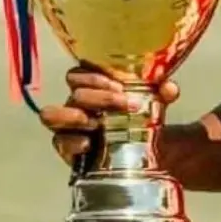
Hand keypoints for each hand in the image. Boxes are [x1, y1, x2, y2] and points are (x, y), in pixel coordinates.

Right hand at [38, 66, 179, 165]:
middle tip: (127, 105)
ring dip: (72, 116)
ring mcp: (67, 126)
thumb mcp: (156, 102)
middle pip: (75, 92)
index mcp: (91, 86)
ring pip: (51, 114)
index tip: (122, 85)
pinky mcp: (66, 148)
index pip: (79, 72)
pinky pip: (58, 142)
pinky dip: (72, 142)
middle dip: (101, 98)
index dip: (96, 76)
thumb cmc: (142, 116)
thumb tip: (169, 88)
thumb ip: (163, 92)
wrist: (146, 149)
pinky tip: (89, 144)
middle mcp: (75, 103)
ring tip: (96, 122)